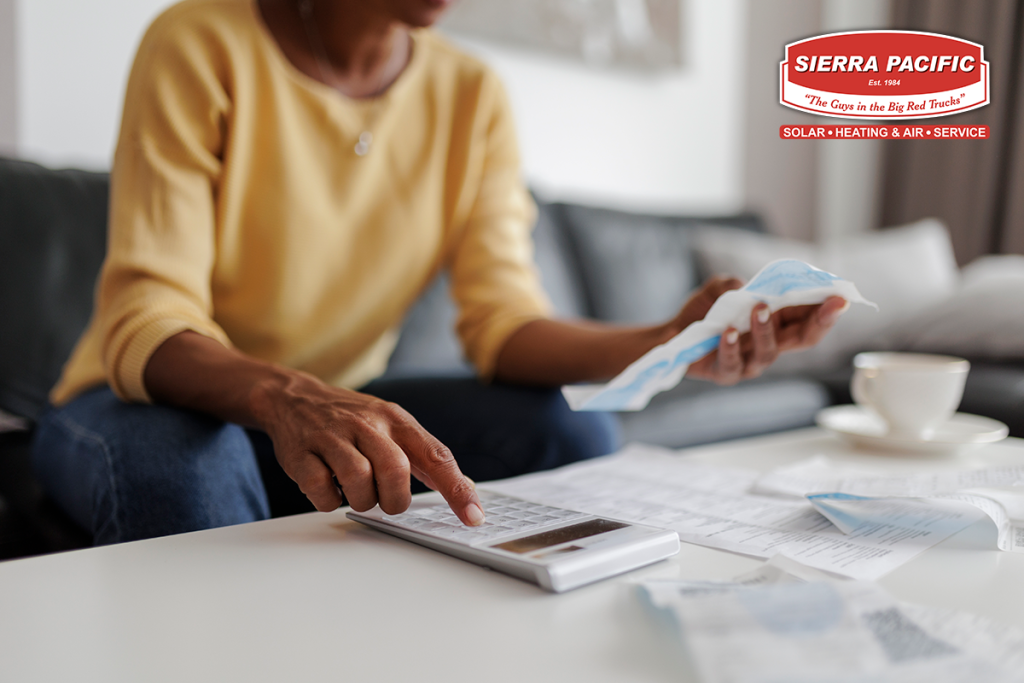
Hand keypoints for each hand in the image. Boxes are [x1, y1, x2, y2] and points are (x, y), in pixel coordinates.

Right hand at [250, 372, 483, 524]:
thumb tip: (464, 490)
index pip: (436, 455)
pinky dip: (329, 500)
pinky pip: (321, 489)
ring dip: (362, 500)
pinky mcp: (301, 453)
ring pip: (358, 480)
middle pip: (395, 470)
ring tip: (356, 493)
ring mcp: (332, 436)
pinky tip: (330, 488)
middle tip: (386, 501)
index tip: (474, 517)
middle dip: (395, 499)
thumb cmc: (352, 419)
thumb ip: (425, 455)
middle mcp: (367, 423)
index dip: (457, 489)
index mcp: (396, 419)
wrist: (294, 398)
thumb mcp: (392, 424)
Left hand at [672, 277, 848, 384]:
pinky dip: (731, 348)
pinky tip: (727, 333)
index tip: (843, 296)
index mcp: (777, 322)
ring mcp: (748, 361)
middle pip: (803, 339)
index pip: (809, 317)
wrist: (673, 333)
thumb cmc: (704, 311)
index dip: (828, 309)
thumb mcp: (718, 289)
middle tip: (831, 304)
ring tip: (758, 308)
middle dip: (820, 321)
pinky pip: (732, 365)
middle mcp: (769, 343)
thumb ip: (732, 284)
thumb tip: (744, 286)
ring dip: (766, 329)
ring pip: (768, 352)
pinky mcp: (724, 372)